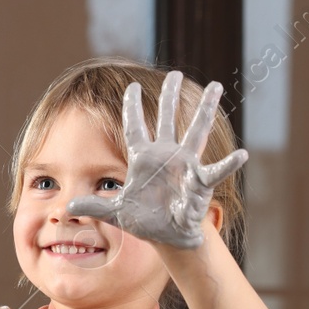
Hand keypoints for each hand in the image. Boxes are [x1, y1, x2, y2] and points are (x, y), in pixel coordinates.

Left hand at [66, 72, 246, 250]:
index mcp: (142, 159)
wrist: (166, 236)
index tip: (132, 85)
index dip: (132, 107)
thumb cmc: (144, 221)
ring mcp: (184, 165)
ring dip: (204, 109)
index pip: (135, 127)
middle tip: (174, 73)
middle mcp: (165, 155)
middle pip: (167, 119)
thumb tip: (67, 207)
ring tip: (215, 86)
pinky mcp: (199, 182)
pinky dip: (228, 164)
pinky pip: (216, 171)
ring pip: (195, 131)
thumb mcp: (115, 213)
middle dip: (170, 97)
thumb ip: (94, 205)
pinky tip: (241, 155)